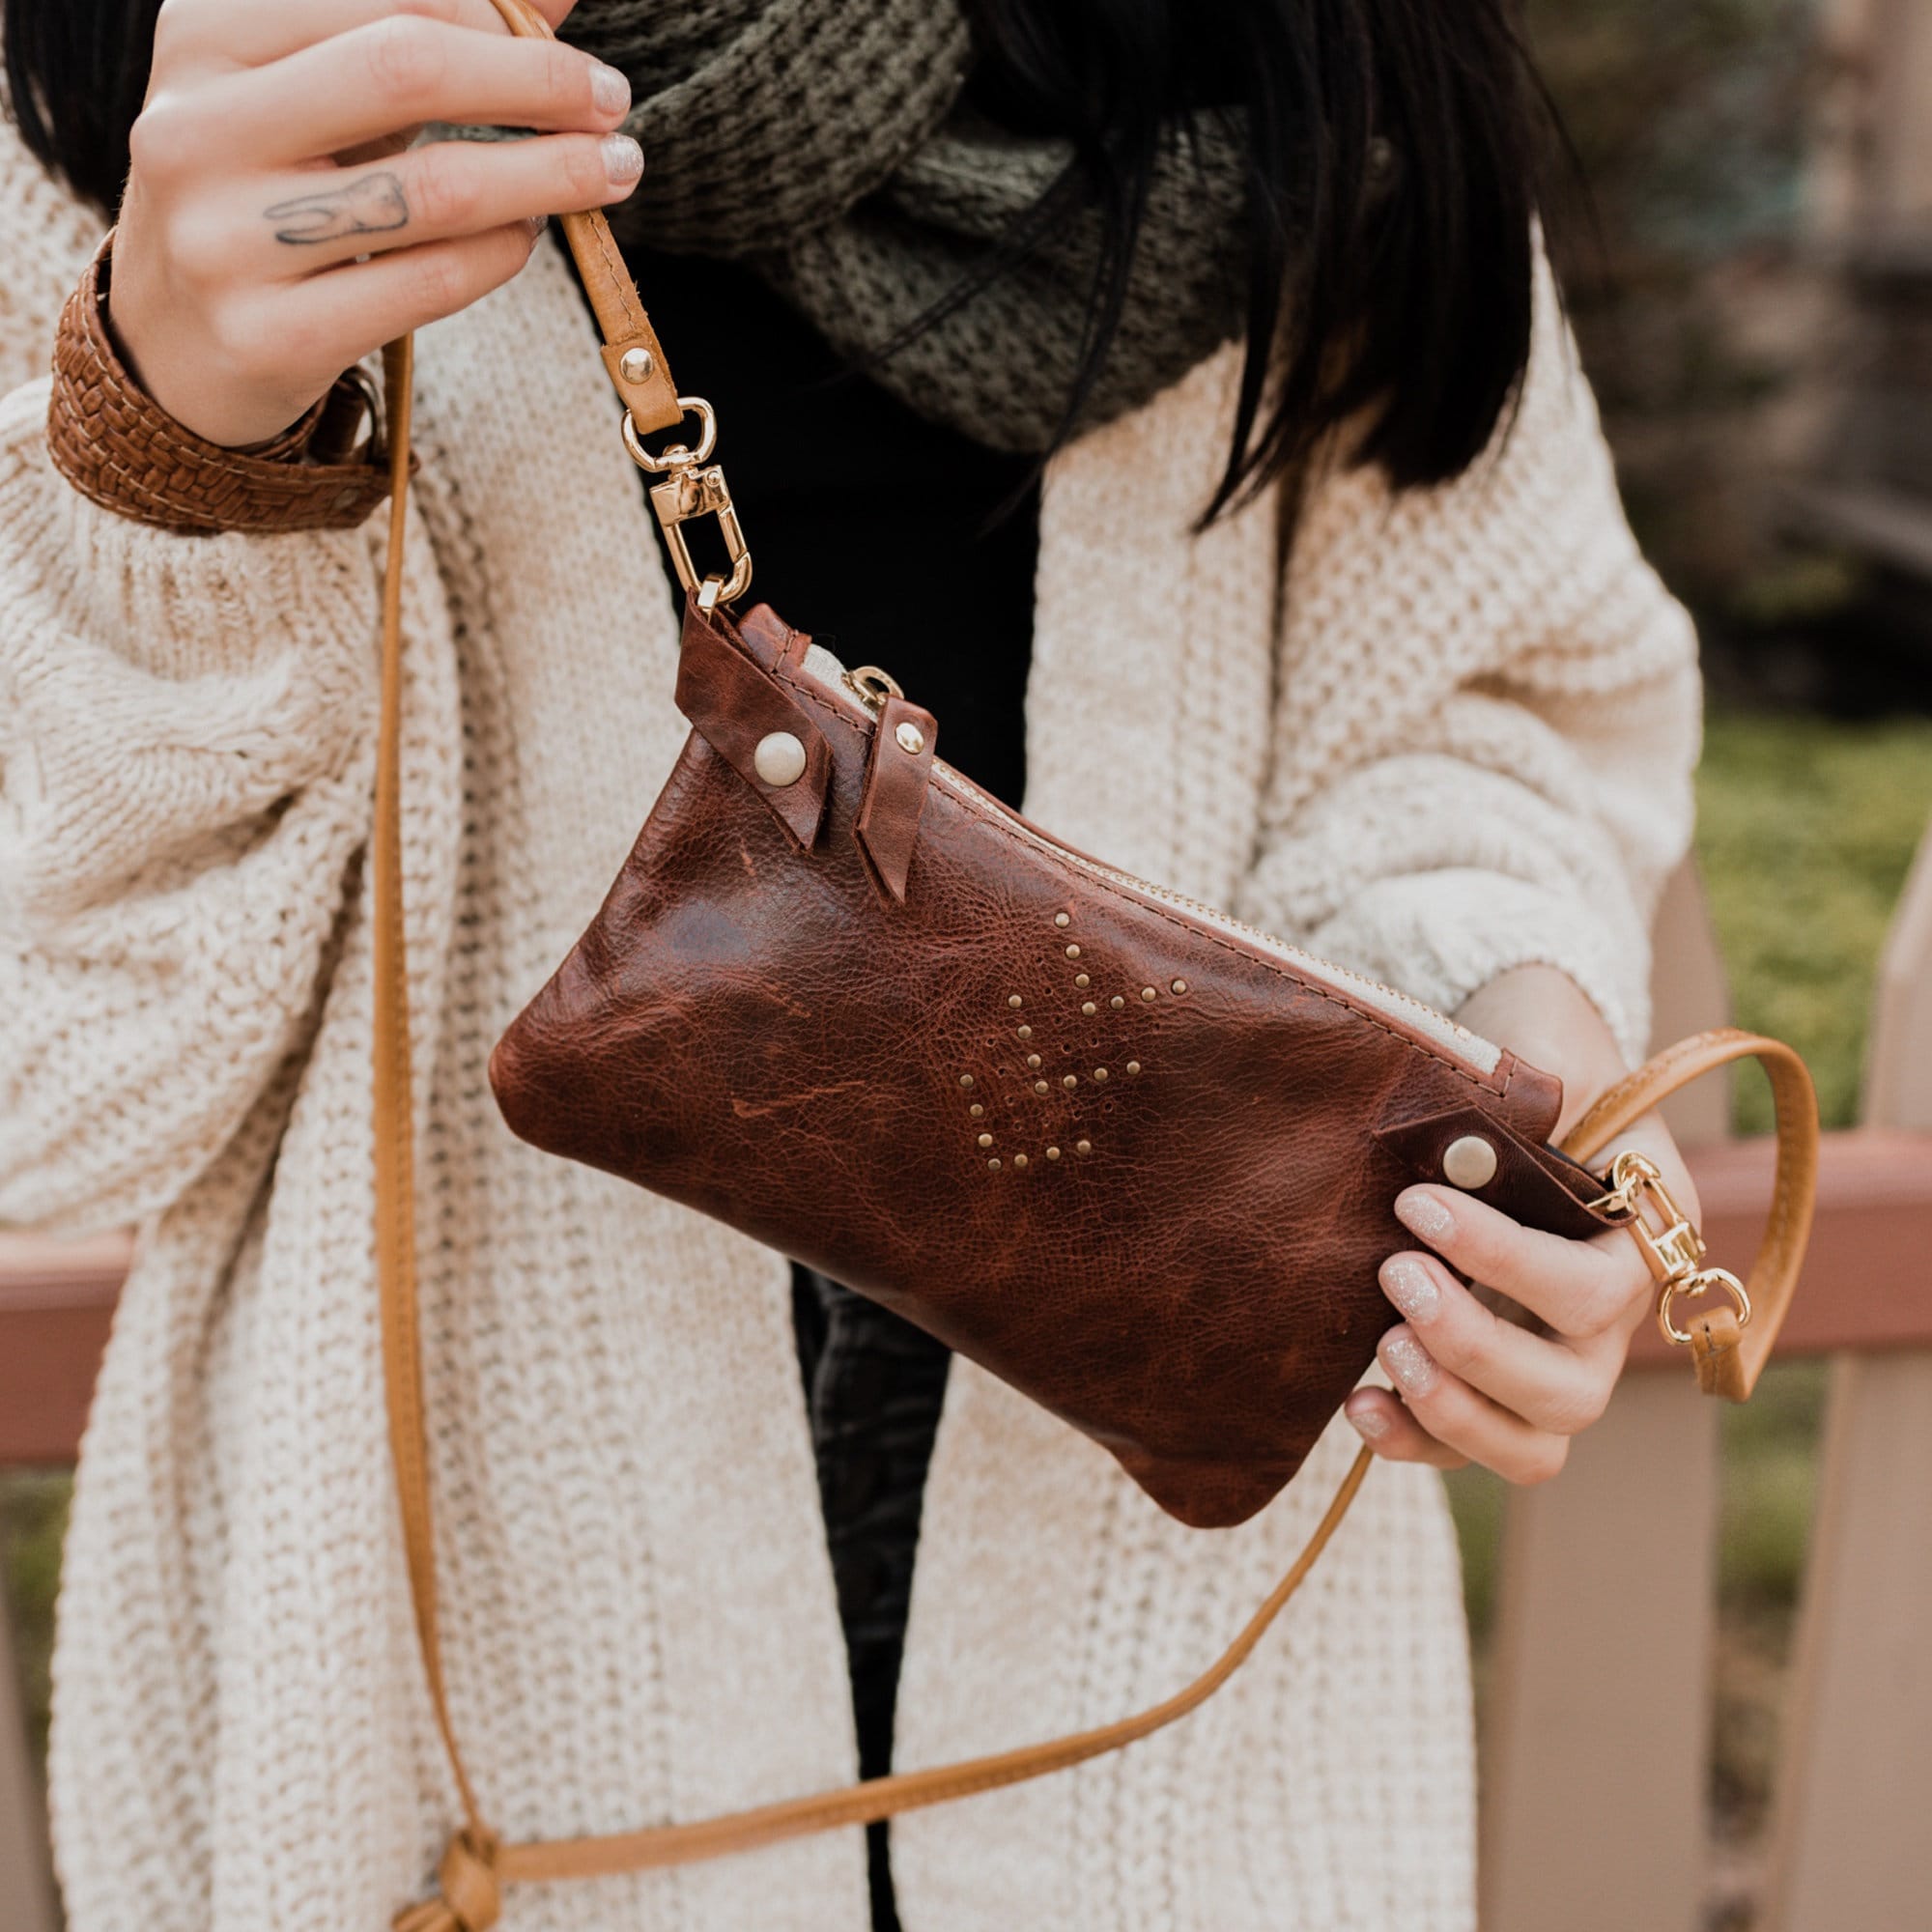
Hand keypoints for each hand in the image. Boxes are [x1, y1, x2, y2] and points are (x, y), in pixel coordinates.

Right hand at [109, 0, 638, 447]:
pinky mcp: (269, 333)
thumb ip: (419, 31)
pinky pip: (429, 283)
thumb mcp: (315, 96)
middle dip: (536, 83)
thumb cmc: (265, 196)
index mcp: (200, 38)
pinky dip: (503, 254)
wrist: (172, 345)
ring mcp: (225, 239)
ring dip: (548, 175)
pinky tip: (530, 236)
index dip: (497, 17)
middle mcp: (196, 130)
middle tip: (610, 106)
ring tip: (605, 173)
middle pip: (407, 69)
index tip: (571, 53)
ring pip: (432, 188)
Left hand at [1342, 966, 1699, 1483]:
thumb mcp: (1546, 1048)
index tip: (1415, 1204)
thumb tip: (1471, 1133)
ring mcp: (1562, 1365)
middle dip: (1472, 1344)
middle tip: (1394, 1273)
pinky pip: (1474, 1451)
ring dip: (1452, 1408)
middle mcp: (1616, 1320)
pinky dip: (1417, 1441)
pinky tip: (1359, 1403)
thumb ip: (1526, 1091)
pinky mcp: (1499, 1391)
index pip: (1592, 1288)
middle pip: (1570, 1389)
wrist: (1516, 1079)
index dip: (1502, 1261)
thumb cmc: (1538, 1055)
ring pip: (1534, 1446)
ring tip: (1383, 1345)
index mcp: (1645, 1237)